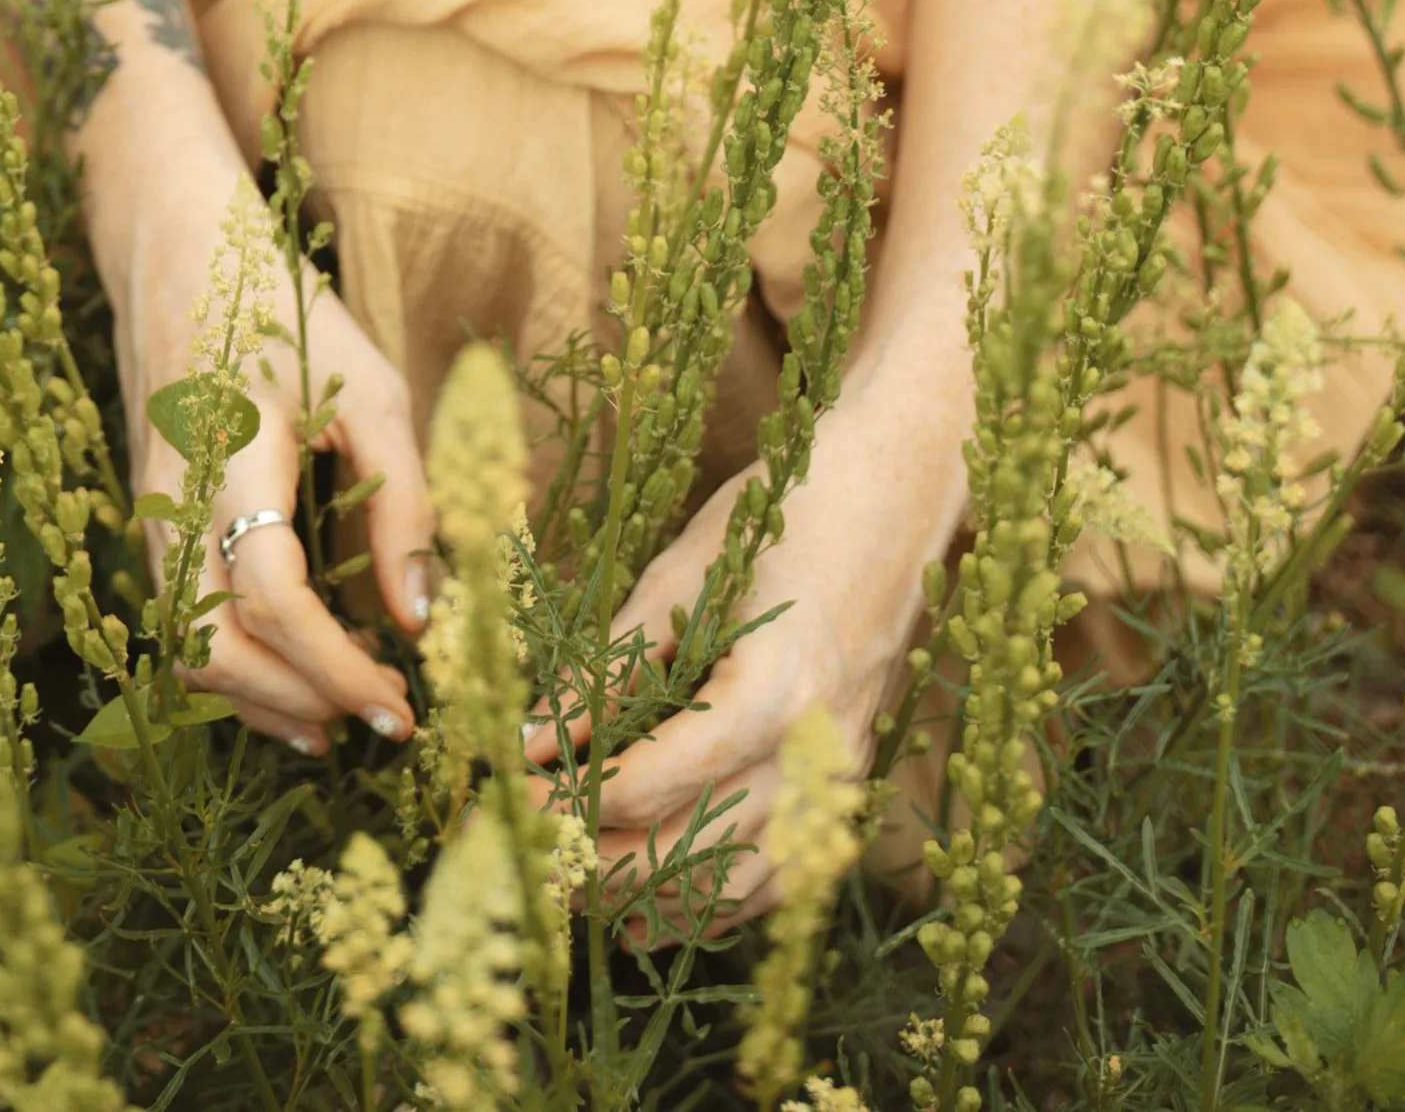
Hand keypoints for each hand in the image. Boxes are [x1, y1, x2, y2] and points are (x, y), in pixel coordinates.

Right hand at [98, 129, 433, 754]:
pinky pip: (181, 622)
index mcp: (231, 456)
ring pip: (187, 648)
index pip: (272, 597)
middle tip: (382, 717)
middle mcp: (174, 500)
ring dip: (263, 699)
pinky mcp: (151, 524)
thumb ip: (403, 498)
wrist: (177, 255)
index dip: (336, 666)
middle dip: (298, 703)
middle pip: (213, 647)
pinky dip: (236, 669)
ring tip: (343, 714)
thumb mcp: (371, 387)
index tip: (401, 700)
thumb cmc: (286, 313)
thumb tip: (422, 617)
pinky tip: (297, 676)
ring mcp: (152, 517)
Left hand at [525, 402, 944, 935]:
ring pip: (734, 886)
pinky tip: (653, 906)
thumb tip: (534, 738)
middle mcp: (813, 756)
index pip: (652, 783)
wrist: (895, 498)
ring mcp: (838, 782)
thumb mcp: (682, 575)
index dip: (568, 800)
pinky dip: (712, 903)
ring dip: (650, 898)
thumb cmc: (782, 516)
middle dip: (597, 863)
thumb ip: (610, 667)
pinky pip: (778, 879)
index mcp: (771, 692)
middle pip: (690, 851)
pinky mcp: (845, 790)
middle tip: (527, 850)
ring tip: (574, 880)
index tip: (509, 794)